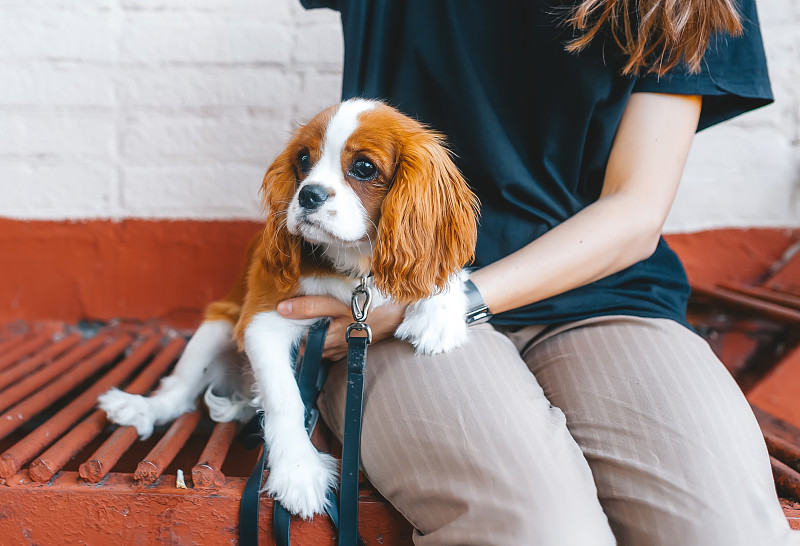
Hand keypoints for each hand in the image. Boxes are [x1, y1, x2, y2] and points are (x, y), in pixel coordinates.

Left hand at [277, 296, 406, 360]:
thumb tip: (281, 309)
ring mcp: (344, 350)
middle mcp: (334, 350)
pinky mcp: (353, 345)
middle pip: (309, 345)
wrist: (401, 313)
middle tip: (301, 312)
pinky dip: (329, 334)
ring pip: (321, 345)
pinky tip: (333, 321)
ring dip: (317, 333)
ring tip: (318, 315)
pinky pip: (334, 344)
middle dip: (304, 332)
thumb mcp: (338, 304)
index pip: (298, 343)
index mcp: (327, 341)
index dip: (292, 330)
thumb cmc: (370, 307)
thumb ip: (310, 307)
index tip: (289, 315)